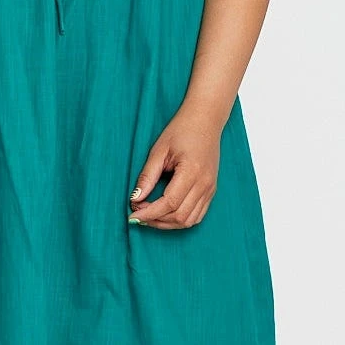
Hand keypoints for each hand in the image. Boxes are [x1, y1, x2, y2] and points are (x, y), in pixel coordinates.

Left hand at [128, 108, 220, 229]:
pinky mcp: (211, 190)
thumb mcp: (159, 149)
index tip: (133, 215)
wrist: (205, 120)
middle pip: (179, 216)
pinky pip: (197, 215)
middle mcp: (204, 184)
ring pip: (189, 220)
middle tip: (138, 213)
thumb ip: (148, 175)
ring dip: (167, 223)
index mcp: (192, 172)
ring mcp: (210, 189)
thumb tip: (135, 198)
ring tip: (149, 215)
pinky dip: (180, 220)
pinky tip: (165, 213)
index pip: (169, 203)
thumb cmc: (181, 130)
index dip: (149, 213)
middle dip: (156, 220)